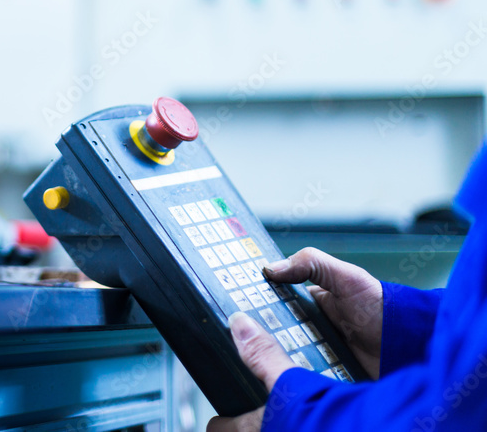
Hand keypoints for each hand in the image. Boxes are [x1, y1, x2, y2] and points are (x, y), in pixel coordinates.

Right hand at [207, 248, 382, 430]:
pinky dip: (286, 375)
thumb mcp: (348, 277)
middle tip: (236, 332)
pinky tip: (277, 374)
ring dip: (268, 356)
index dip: (249, 300)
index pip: (269, 300)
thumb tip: (271, 268)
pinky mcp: (319, 376)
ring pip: (277, 355)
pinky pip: (295, 376)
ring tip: (252, 356)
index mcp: (307, 303)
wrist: (413, 350)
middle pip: (268, 331)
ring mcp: (311, 354)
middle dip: (255, 333)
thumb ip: (312, 263)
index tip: (228, 300)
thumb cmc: (385, 311)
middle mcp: (306, 329)